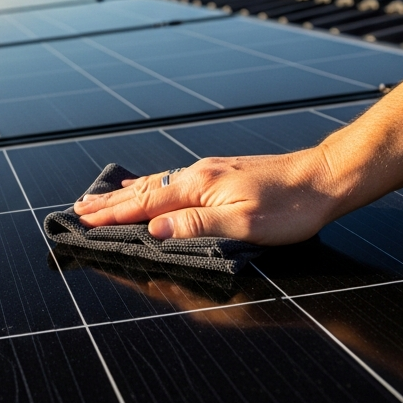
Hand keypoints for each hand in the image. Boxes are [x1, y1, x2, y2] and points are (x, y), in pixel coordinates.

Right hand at [72, 149, 339, 244]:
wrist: (325, 177)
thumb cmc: (291, 207)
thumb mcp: (245, 223)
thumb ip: (197, 226)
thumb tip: (156, 230)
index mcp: (198, 188)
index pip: (145, 206)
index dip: (112, 216)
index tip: (84, 222)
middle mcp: (197, 174)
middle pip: (143, 192)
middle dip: (108, 204)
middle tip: (77, 210)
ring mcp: (207, 172)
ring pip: (155, 183)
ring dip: (124, 195)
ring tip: (99, 200)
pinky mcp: (219, 173)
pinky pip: (171, 180)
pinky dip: (149, 186)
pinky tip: (146, 185)